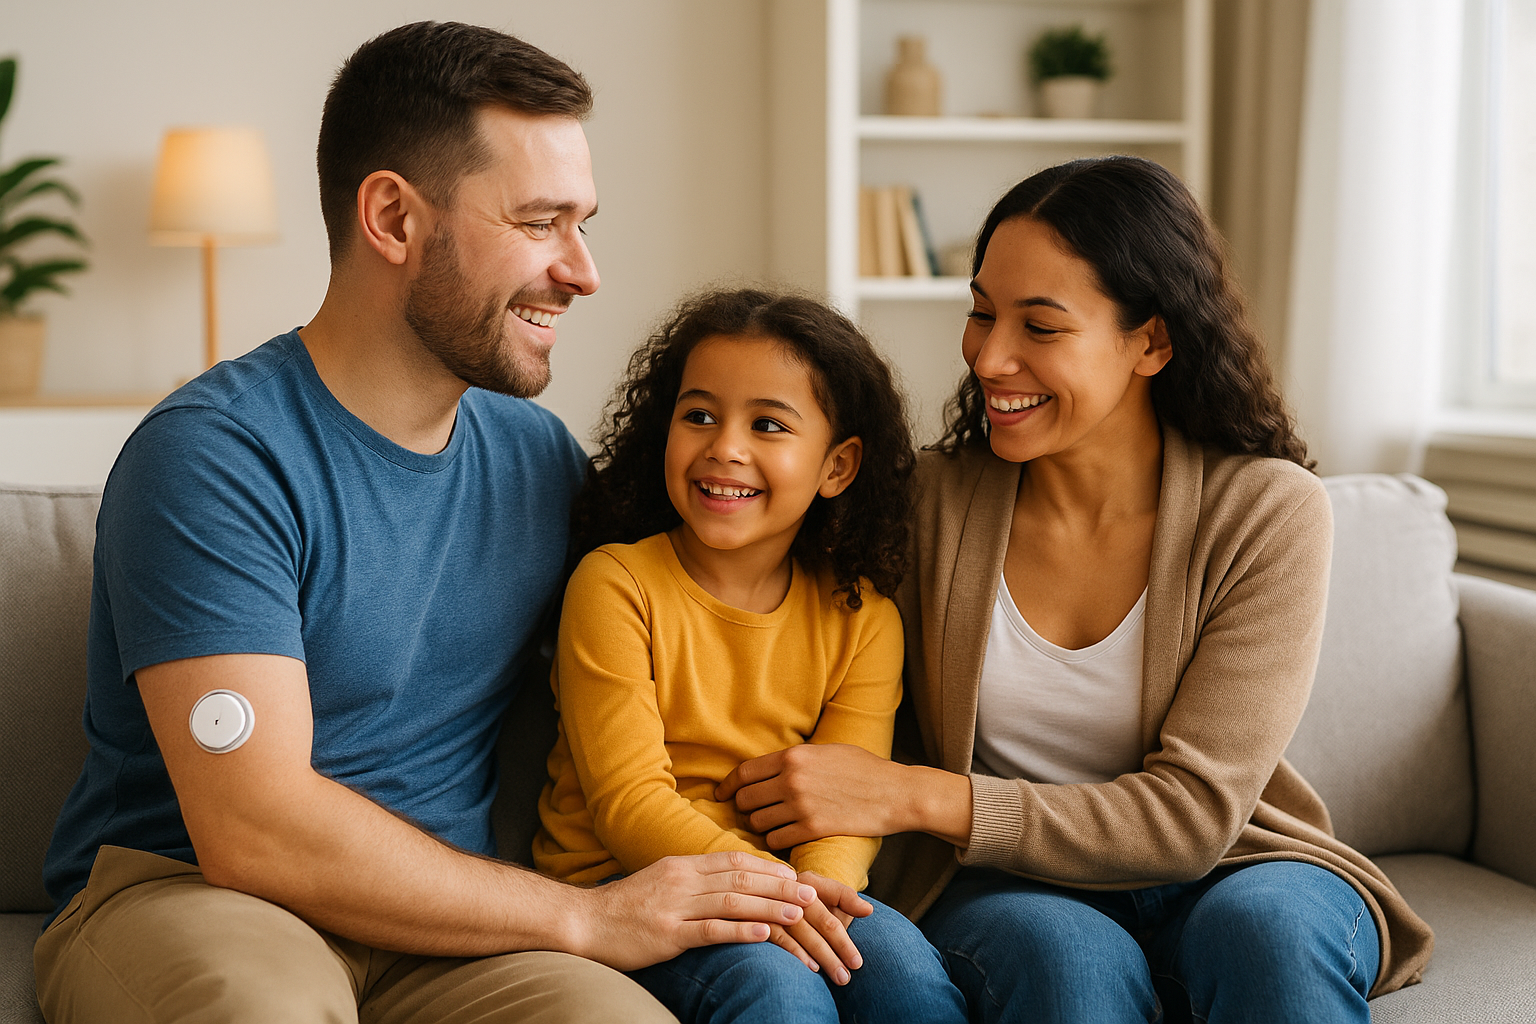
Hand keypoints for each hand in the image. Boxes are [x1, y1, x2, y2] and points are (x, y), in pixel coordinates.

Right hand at [572, 851, 816, 970]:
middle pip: (740, 878)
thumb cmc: (626, 906)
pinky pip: (709, 931)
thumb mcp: (662, 882)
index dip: (768, 866)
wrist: (583, 922)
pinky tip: (764, 934)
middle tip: (811, 894)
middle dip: (780, 886)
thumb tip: (727, 881)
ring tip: (799, 913)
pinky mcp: (667, 935)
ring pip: (732, 902)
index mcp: (682, 865)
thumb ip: (694, 880)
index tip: (795, 875)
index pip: (734, 859)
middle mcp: (682, 881)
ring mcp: (674, 907)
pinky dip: (740, 931)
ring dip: (770, 906)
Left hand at [716, 743, 908, 848]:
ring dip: (760, 827)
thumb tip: (769, 767)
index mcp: (792, 756)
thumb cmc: (863, 769)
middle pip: (746, 800)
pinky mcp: (813, 829)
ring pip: (758, 823)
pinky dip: (777, 841)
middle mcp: (792, 780)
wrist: (894, 792)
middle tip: (751, 814)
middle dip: (745, 809)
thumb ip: (796, 759)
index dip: (728, 786)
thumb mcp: (826, 751)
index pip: (744, 773)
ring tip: (771, 827)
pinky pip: (776, 840)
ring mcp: (801, 806)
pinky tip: (786, 838)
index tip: (722, 795)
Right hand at [764, 873, 870, 984]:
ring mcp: (774, 905)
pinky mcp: (758, 920)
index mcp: (811, 881)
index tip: (861, 945)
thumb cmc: (803, 904)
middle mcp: (793, 890)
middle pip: (823, 918)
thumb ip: (846, 901)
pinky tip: (811, 968)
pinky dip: (796, 953)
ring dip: (823, 955)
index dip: (851, 911)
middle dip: (841, 945)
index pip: (837, 895)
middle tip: (854, 968)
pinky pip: (780, 939)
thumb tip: (868, 910)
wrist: (763, 900)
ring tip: (840, 976)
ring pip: (803, 931)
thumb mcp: (825, 897)